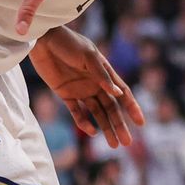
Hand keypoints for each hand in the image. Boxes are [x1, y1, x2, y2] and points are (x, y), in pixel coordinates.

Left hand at [30, 26, 144, 146]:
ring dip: (105, 128)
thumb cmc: (70, 44)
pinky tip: (92, 132)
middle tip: (127, 143)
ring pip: (97, 113)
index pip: (123, 94)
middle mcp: (96, 84)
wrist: (44, 41)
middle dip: (119, 125)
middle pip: (111, 108)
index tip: (141, 123)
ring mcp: (81, 90)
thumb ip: (102, 76)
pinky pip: (77, 112)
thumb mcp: (89, 57)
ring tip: (113, 144)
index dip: (132, 108)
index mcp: (106, 73)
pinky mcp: (66, 94)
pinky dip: (84, 122)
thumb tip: (118, 95)